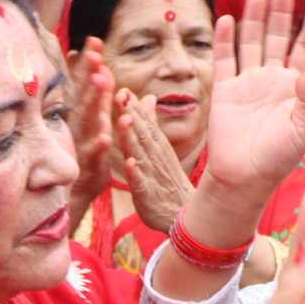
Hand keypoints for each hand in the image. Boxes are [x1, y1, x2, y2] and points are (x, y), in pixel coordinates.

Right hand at [69, 37, 115, 212]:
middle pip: (84, 99)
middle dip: (89, 74)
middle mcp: (76, 132)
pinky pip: (94, 159)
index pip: (83, 88)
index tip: (94, 41)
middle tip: (96, 52)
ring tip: (102, 80)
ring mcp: (80, 151)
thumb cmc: (74, 168)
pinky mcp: (87, 173)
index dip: (88, 65)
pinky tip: (106, 135)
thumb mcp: (83, 133)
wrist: (66, 207)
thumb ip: (88, 102)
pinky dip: (99, 147)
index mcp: (78, 122)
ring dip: (95, 102)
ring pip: (88, 123)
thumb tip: (90, 73)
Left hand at [115, 89, 191, 231]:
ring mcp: (152, 175)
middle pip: (142, 133)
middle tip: (120, 96)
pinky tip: (130, 163)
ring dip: (132, 138)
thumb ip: (151, 123)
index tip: (122, 89)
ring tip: (124, 121)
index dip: (133, 106)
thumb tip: (147, 97)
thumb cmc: (168, 180)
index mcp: (156, 146)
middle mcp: (154, 157)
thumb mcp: (160, 147)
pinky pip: (141, 183)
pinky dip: (136, 172)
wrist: (184, 214)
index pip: (144, 123)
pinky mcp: (148, 194)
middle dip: (131, 114)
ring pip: (141, 153)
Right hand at [200, 0, 304, 224]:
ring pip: (252, 43)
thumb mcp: (301, 130)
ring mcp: (248, 83)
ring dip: (255, 20)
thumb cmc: (277, 159)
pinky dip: (225, 39)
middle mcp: (272, 80)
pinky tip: (229, 18)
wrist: (242, 178)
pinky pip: (225, 60)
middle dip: (282, 14)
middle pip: (278, 38)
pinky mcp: (225, 91)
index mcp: (296, 88)